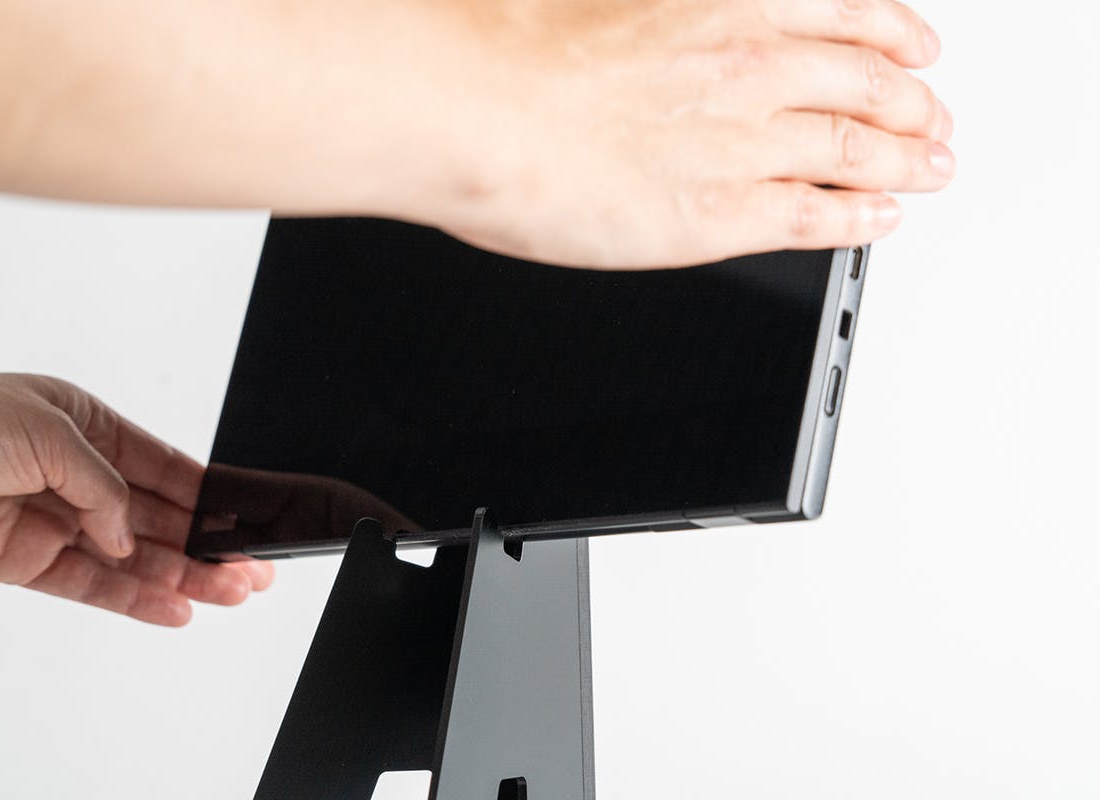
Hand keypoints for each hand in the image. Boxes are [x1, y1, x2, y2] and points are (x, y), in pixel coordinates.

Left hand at [0, 369, 273, 625]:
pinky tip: (172, 607)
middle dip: (205, 544)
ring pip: (130, 557)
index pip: (164, 467)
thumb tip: (127, 537)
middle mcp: (74, 474)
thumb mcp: (49, 432)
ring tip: (226, 594)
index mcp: (86, 425)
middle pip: (155, 517)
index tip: (246, 520)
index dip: (207, 495)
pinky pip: (90, 585)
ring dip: (180, 576)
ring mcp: (52, 519)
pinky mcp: (23, 561)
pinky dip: (132, 599)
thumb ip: (104, 488)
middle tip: (249, 570)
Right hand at [420, 0, 954, 266]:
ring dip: (908, 162)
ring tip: (929, 171)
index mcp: (729, 6)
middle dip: (916, 106)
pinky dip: (860, 218)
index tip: (918, 49)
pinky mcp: (721, 214)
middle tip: (935, 122)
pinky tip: (878, 221)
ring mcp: (745, 142)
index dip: (896, 36)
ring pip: (861, 150)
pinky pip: (818, 217)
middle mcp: (753, 68)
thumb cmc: (521, 56)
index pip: (849, 15)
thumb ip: (675, 18)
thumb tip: (686, 29)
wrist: (479, 110)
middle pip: (872, 85)